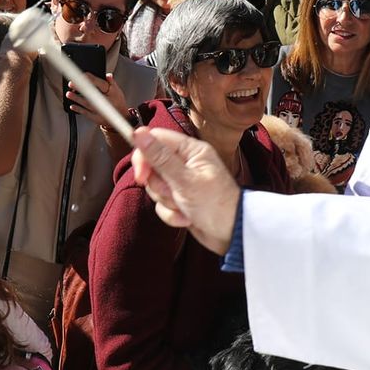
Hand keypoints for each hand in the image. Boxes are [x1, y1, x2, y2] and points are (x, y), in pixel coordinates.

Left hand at [67, 70, 128, 122]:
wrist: (120, 117)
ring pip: (87, 104)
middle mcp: (106, 102)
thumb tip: (107, 75)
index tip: (82, 75)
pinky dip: (78, 109)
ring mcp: (101, 111)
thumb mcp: (117, 90)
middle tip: (71, 83)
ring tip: (69, 93)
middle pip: (92, 93)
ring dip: (76, 98)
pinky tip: (72, 105)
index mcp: (112, 93)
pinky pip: (86, 113)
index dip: (91, 79)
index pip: (101, 84)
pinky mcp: (96, 118)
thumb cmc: (116, 101)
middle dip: (81, 88)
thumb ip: (111, 82)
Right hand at [129, 126, 239, 253]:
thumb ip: (160, 157)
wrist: (231, 236)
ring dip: (167, 201)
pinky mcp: (179, 199)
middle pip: (151, 164)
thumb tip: (138, 133)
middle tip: (173, 193)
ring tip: (185, 206)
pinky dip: (171, 214)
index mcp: (191, 150)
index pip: (156, 139)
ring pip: (155, 186)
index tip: (142, 176)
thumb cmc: (216, 205)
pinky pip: (161, 203)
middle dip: (159, 185)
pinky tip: (187, 218)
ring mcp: (181, 181)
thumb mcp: (185, 180)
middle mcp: (186, 162)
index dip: (144, 156)